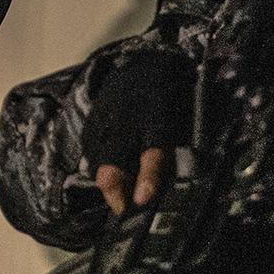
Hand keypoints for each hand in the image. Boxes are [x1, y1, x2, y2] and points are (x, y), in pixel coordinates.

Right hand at [82, 53, 196, 213]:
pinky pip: (91, 151)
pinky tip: (108, 176)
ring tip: (116, 199)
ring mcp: (105, 119)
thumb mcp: (182, 117)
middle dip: (115, 190)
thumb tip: (176, 186)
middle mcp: (127, 119)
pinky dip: (99, 166)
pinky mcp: (92, 120)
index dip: (147, 178)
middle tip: (122, 211)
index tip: (142, 201)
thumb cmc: (171, 96)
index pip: (152, 153)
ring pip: (99, 159)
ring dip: (107, 182)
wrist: (144, 63)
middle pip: (113, 160)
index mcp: (157, 118)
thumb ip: (176, 149)